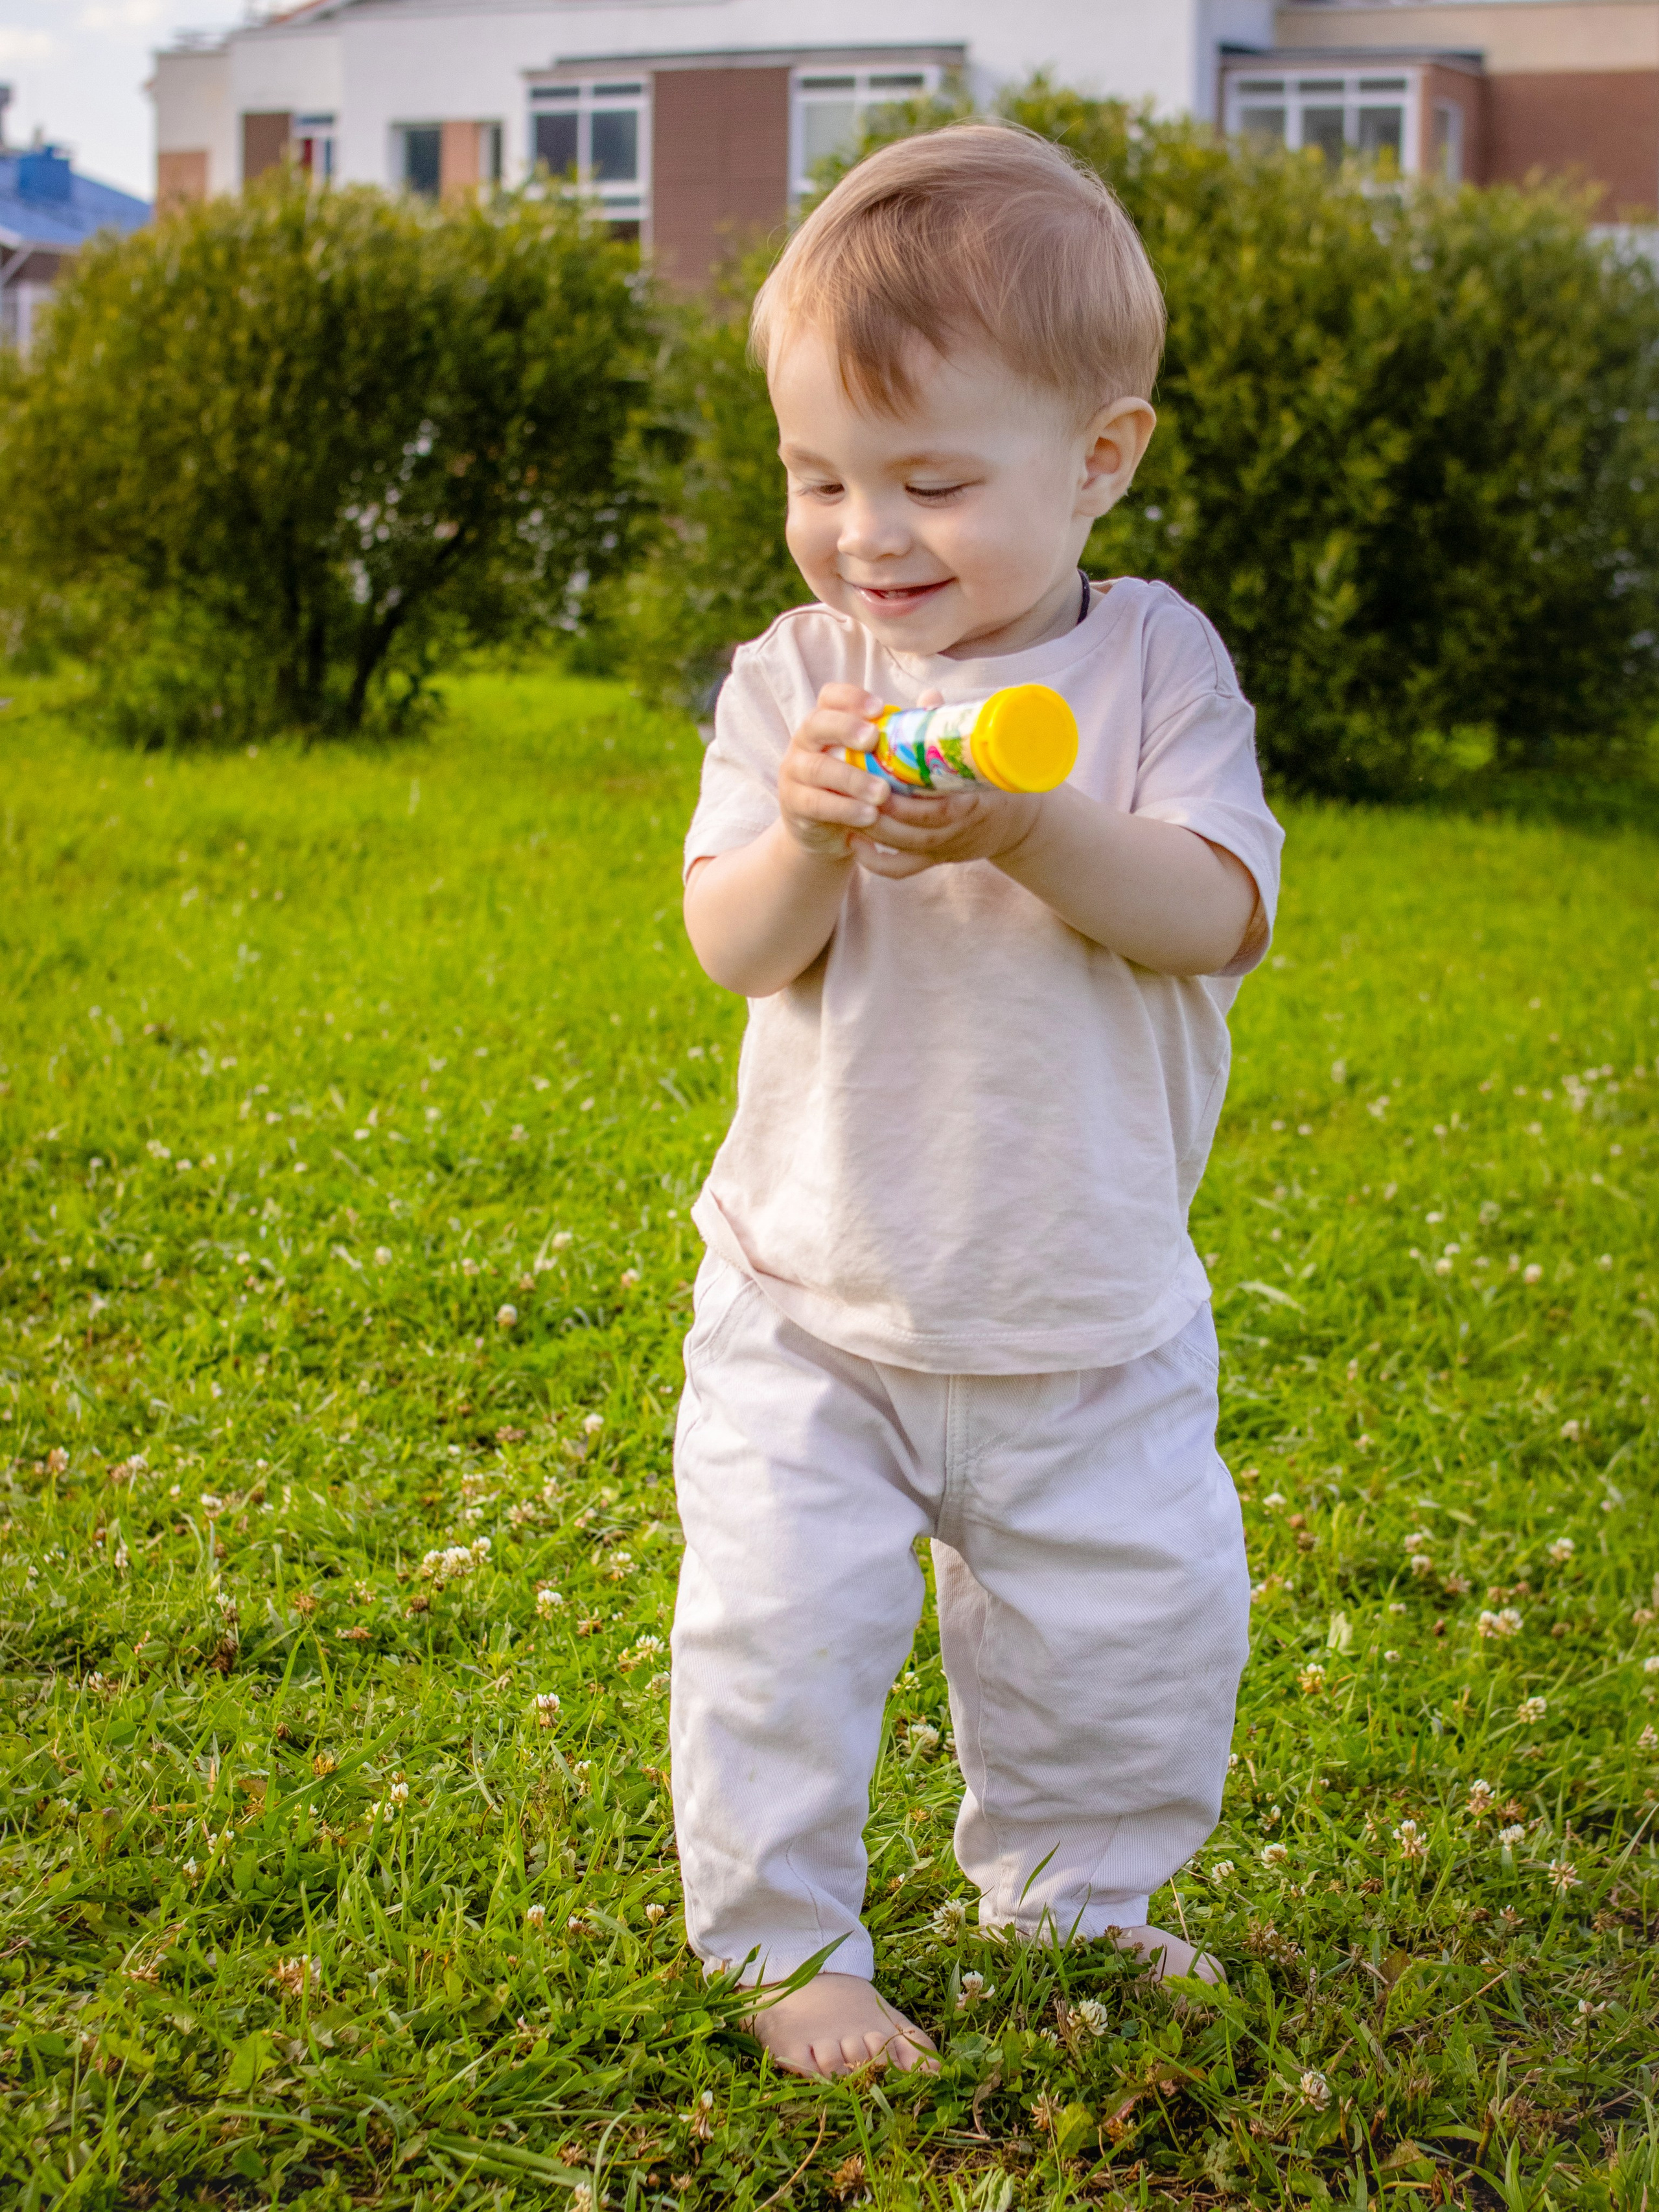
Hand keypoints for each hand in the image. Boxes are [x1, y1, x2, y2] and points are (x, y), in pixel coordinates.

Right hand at [776, 683, 912, 857]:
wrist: (827, 831)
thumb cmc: (858, 785)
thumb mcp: (875, 759)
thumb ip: (899, 731)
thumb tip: (933, 699)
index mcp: (826, 722)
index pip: (830, 697)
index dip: (851, 698)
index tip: (879, 707)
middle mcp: (805, 741)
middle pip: (817, 724)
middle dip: (845, 728)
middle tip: (872, 739)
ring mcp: (794, 773)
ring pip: (818, 769)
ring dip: (852, 779)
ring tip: (882, 793)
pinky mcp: (794, 804)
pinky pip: (816, 804)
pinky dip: (844, 810)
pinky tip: (869, 815)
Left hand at [848, 689, 1038, 879]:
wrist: (1015, 825)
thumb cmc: (992, 784)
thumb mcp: (981, 758)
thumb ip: (952, 730)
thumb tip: (928, 697)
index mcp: (971, 804)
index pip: (937, 810)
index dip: (906, 803)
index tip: (879, 783)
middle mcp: (955, 832)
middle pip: (912, 832)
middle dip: (880, 817)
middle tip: (852, 795)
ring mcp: (942, 849)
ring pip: (903, 850)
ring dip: (872, 834)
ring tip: (845, 812)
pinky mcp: (932, 861)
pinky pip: (900, 870)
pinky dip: (875, 862)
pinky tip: (853, 842)